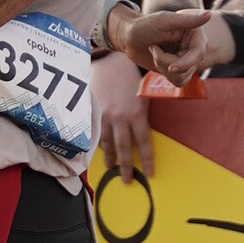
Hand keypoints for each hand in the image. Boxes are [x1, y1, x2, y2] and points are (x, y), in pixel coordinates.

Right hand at [91, 51, 152, 183]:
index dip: (147, 160)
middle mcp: (120, 118)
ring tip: (111, 167)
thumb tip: (146, 127)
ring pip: (107, 143)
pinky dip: (99, 143)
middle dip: (126, 167)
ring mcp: (104, 117)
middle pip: (123, 149)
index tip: (149, 173)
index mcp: (136, 114)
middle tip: (128, 181)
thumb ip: (143, 111)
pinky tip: (100, 149)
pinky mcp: (93, 113)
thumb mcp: (143, 92)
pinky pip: (97, 133)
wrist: (107, 60)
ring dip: (110, 157)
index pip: (143, 143)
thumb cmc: (129, 74)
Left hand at [124, 8, 231, 84]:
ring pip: (183, 76)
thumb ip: (187, 20)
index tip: (171, 67)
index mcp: (194, 33)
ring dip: (164, 67)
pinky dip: (165, 73)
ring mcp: (186, 58)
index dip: (186, 63)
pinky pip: (179, 81)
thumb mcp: (165, 21)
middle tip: (153, 48)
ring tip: (155, 51)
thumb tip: (209, 15)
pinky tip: (157, 59)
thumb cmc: (145, 25)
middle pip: (188, 67)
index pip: (198, 53)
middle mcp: (193, 46)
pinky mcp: (178, 68)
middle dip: (166, 61)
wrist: (129, 36)